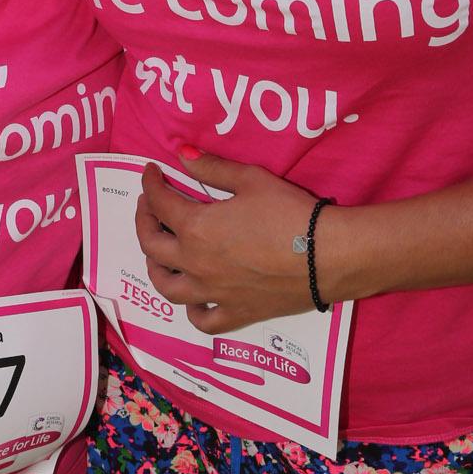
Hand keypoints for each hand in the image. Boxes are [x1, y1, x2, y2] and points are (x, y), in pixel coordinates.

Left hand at [136, 148, 320, 333]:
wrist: (327, 255)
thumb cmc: (290, 212)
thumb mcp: (250, 179)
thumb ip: (212, 168)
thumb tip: (182, 154)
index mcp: (195, 228)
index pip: (160, 203)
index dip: (151, 184)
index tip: (151, 173)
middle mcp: (195, 264)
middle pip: (153, 245)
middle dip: (144, 220)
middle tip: (149, 205)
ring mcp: (213, 293)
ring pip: (167, 287)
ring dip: (156, 267)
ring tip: (159, 253)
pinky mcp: (235, 313)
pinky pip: (202, 319)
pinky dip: (192, 309)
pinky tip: (194, 297)